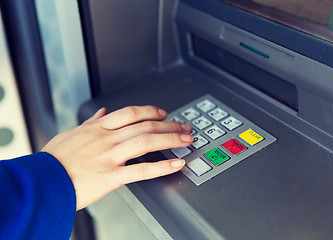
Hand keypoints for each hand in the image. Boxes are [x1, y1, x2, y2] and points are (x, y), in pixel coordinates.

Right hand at [42, 106, 192, 209]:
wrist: (41, 181)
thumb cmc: (54, 159)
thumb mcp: (71, 133)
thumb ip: (90, 122)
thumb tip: (103, 113)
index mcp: (98, 128)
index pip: (131, 112)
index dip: (151, 111)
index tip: (163, 113)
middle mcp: (107, 138)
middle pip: (145, 125)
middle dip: (169, 124)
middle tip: (184, 126)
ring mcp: (110, 156)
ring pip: (147, 141)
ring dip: (171, 139)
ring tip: (186, 140)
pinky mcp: (111, 176)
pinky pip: (142, 170)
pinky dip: (162, 166)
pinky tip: (176, 164)